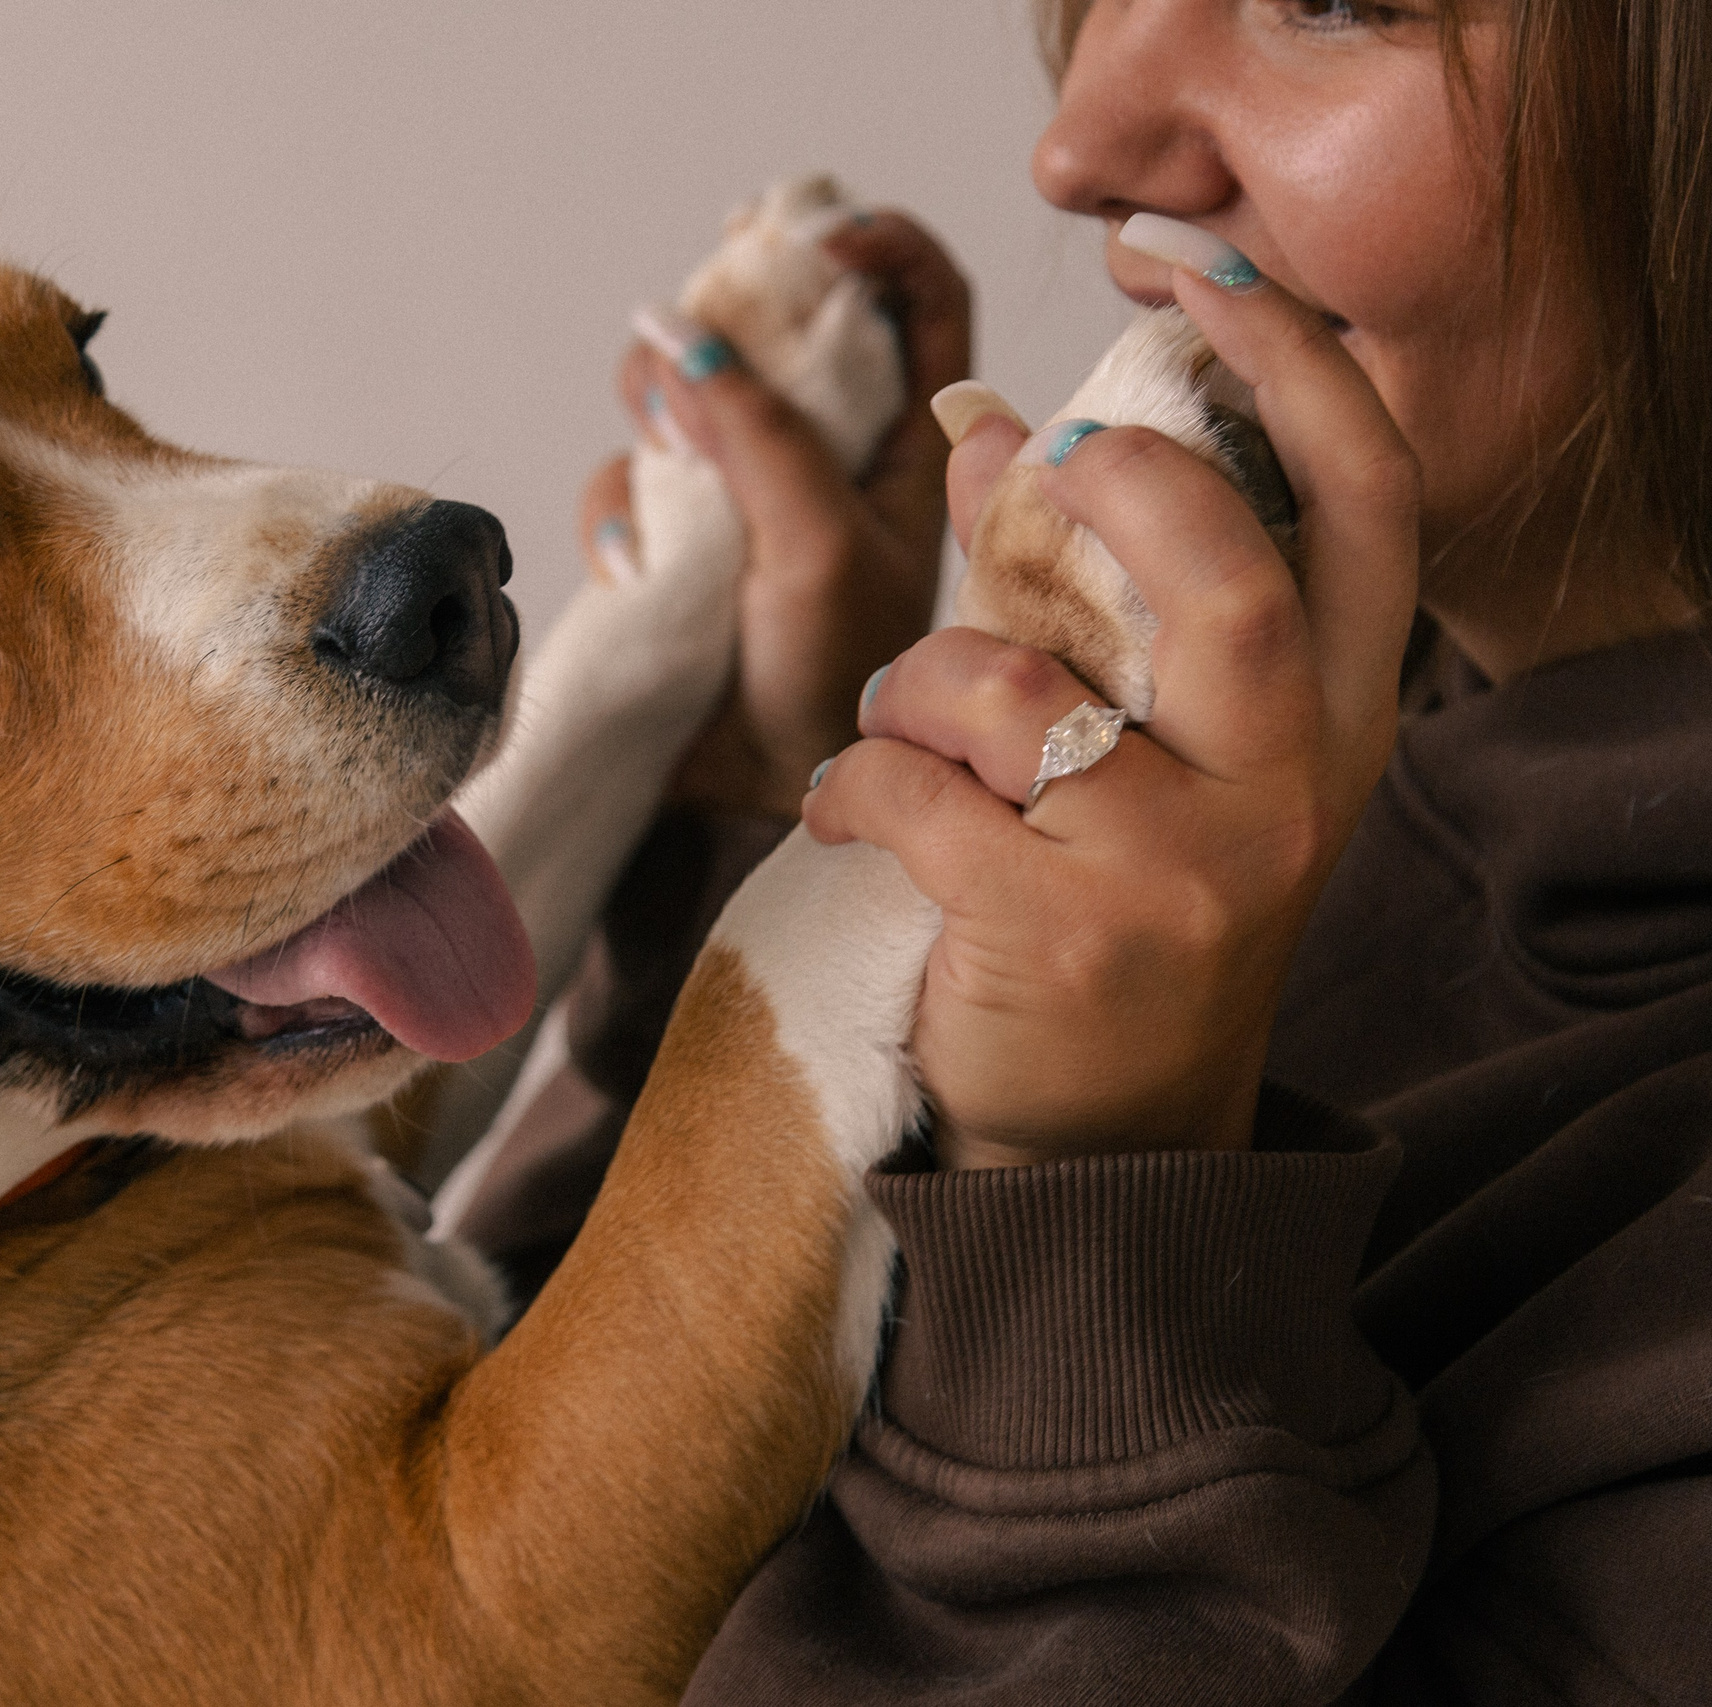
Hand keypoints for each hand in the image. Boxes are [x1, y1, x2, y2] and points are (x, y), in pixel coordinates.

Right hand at [579, 212, 970, 817]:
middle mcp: (834, 457)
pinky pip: (628, 484)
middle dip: (717, 337)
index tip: (811, 244)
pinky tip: (634, 572)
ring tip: (661, 487)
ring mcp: (748, 500)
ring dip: (655, 428)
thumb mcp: (819, 539)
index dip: (875, 246)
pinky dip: (619, 516)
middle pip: (773, 328)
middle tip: (691, 375)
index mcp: (915, 443)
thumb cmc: (828, 686)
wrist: (756, 806)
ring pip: (683, 398)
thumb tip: (678, 331)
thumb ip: (758, 430)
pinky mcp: (678, 545)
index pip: (921, 296)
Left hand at [803, 269, 1420, 1167]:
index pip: (1367, 502)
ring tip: (888, 727)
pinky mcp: (1063, 931)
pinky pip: (914, 789)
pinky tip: (846, 811)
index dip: (1291, 364)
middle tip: (1026, 466)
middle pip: (1218, 567)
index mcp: (1331, 718)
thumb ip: (1082, 596)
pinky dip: (851, 783)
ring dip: (911, 681)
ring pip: (1012, 683)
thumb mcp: (1144, 750)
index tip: (1200, 269)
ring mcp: (1184, 865)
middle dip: (1102, 486)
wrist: (1103, 1136)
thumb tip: (984, 422)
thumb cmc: (1117, 910)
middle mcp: (1288, 784)